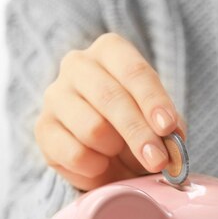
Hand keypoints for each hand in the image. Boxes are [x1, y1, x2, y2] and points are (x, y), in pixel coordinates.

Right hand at [34, 32, 186, 190]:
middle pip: (111, 98)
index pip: (133, 71)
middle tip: (158, 161)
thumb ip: (168, 128)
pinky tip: (101, 164)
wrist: (104, 150)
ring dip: (115, 150)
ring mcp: (55, 96)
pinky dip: (96, 167)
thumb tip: (173, 142)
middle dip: (139, 134)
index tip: (167, 128)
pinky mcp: (43, 129)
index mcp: (111, 51)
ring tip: (119, 153)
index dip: (153, 100)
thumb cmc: (135, 126)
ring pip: (92, 128)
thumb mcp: (158, 121)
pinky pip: (75, 154)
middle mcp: (78, 65)